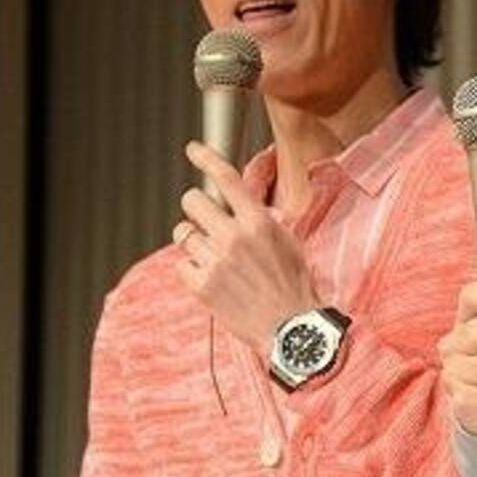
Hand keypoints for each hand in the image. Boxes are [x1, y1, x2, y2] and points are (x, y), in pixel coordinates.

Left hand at [173, 141, 316, 356]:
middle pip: (192, 201)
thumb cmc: (294, 285)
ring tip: (216, 257)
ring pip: (183, 233)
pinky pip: (182, 263)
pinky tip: (212, 277)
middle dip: (197, 208)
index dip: (206, 158)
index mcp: (258, 222)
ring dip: (195, 241)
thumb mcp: (288, 241)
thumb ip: (263, 220)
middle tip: (208, 221)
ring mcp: (215, 261)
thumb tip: (244, 204)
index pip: (227, 179)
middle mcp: (234, 237)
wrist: (290, 328)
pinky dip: (193, 269)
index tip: (193, 149)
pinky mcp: (201, 286)